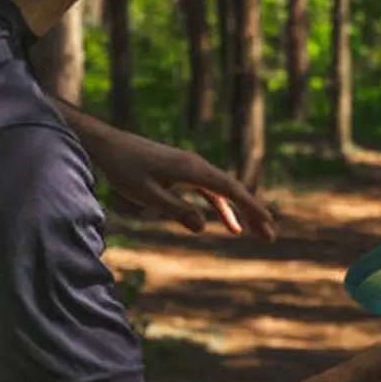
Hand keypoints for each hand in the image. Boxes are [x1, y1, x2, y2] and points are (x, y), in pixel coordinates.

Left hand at [81, 125, 279, 239]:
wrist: (110, 145)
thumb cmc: (125, 169)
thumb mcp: (147, 195)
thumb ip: (175, 210)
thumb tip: (203, 226)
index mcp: (191, 169)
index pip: (229, 189)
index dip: (250, 207)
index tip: (267, 222)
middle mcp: (197, 165)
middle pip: (233, 190)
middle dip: (253, 213)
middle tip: (271, 236)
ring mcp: (191, 168)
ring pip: (224, 191)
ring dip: (241, 211)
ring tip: (256, 233)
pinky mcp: (183, 171)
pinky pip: (211, 191)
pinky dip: (223, 207)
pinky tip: (230, 224)